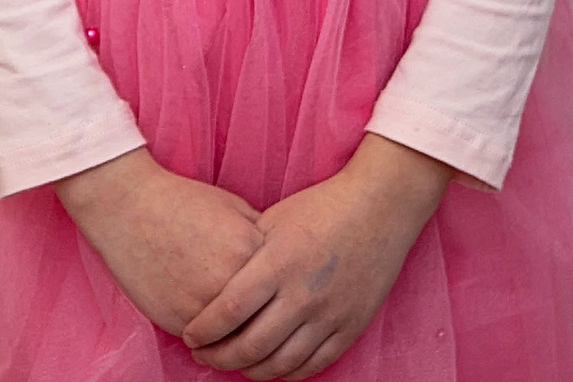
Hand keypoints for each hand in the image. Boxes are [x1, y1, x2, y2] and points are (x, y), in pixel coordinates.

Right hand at [55, 148, 264, 336]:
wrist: (130, 208)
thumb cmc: (183, 203)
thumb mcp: (234, 207)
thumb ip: (261, 236)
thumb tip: (280, 262)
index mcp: (253, 250)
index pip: (281, 287)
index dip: (279, 293)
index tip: (277, 298)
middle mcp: (234, 281)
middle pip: (264, 317)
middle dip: (265, 322)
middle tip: (265, 325)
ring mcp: (207, 305)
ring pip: (238, 338)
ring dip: (238, 338)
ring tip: (238, 334)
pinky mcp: (181, 321)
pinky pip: (208, 342)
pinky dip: (210, 341)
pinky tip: (210, 332)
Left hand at [182, 135, 453, 378]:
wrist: (382, 206)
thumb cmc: (322, 208)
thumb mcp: (274, 220)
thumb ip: (245, 256)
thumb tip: (212, 286)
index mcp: (279, 262)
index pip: (229, 311)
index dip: (203, 331)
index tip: (191, 337)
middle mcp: (304, 293)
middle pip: (250, 346)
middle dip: (219, 357)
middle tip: (204, 355)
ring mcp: (331, 313)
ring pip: (281, 363)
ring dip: (250, 371)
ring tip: (235, 364)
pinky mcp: (352, 326)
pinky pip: (314, 365)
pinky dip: (287, 373)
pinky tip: (272, 367)